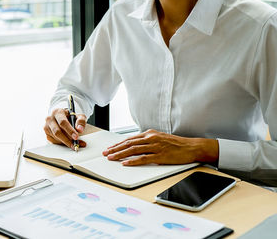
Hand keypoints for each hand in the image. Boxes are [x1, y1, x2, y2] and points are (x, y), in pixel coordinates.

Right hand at [44, 108, 86, 148]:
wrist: (63, 118)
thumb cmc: (71, 117)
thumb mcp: (79, 116)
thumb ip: (81, 121)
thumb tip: (80, 129)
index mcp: (57, 112)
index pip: (62, 122)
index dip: (70, 130)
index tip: (76, 137)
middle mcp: (50, 119)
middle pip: (57, 132)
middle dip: (67, 139)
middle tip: (75, 144)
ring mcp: (46, 127)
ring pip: (55, 137)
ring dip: (66, 142)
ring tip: (74, 144)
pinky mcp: (46, 134)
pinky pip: (54, 141)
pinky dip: (62, 144)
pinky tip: (68, 143)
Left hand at [102, 129, 218, 165]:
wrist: (191, 147)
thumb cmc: (175, 144)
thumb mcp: (159, 138)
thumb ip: (147, 141)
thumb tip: (134, 145)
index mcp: (149, 134)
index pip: (129, 139)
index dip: (118, 144)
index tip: (110, 148)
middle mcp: (150, 138)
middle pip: (128, 144)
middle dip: (115, 149)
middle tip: (106, 153)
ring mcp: (155, 146)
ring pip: (133, 150)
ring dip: (120, 154)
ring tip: (111, 158)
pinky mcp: (160, 155)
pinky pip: (143, 158)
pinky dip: (133, 161)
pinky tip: (125, 163)